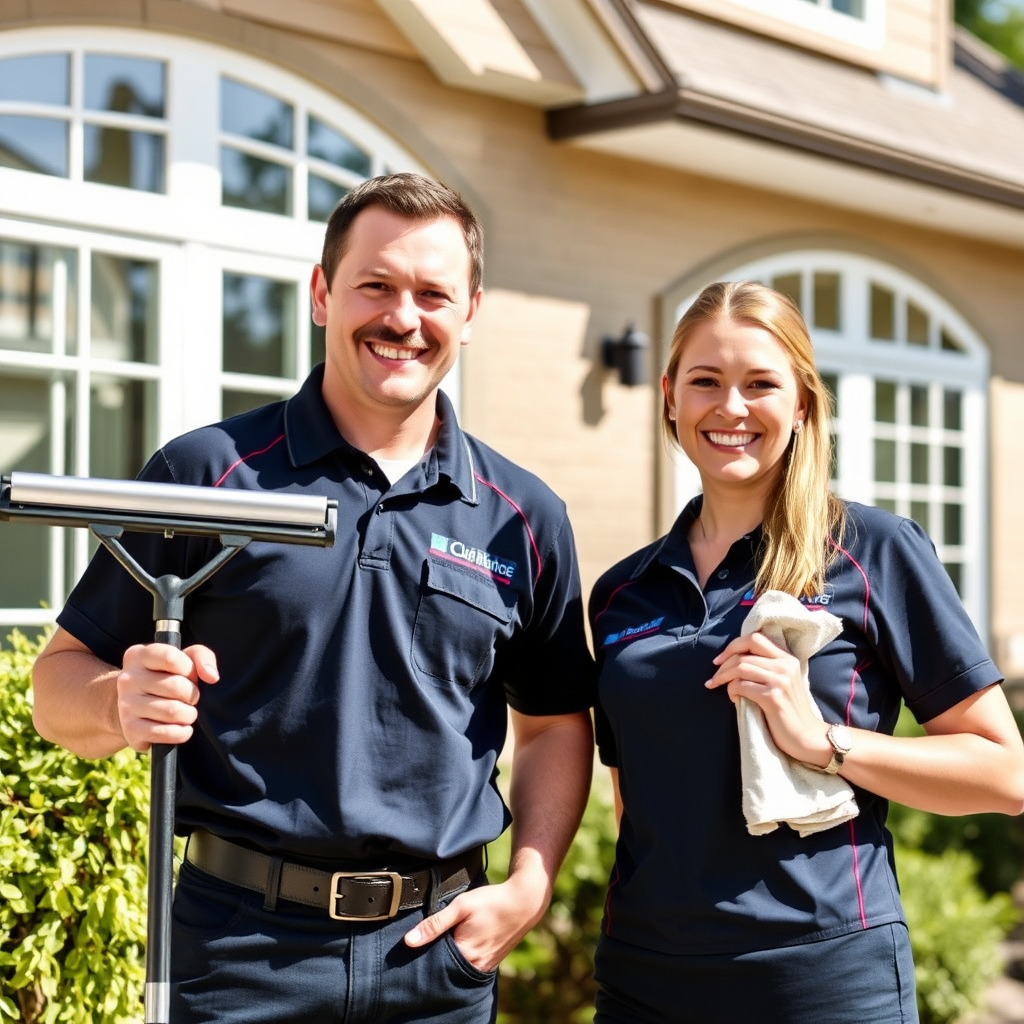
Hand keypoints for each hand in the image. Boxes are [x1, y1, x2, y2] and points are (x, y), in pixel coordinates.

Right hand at [116, 643, 218, 751]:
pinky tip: (183, 728)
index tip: (191, 676)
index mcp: (138, 655)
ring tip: (188, 713)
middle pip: (175, 686)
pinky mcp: (130, 729)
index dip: (189, 669)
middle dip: (193, 694)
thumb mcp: (184, 658)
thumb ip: (201, 657)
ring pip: (172, 711)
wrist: (136, 706)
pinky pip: (164, 733)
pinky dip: (181, 733)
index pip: (170, 657)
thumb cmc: (167, 676)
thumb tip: (212, 676)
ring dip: (189, 714)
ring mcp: (126, 705)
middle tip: (192, 698)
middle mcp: (127, 679)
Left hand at [403, 873, 548, 972]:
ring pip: (458, 967)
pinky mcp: (491, 963)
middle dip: (436, 956)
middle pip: (445, 967)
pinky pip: (470, 965)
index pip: (434, 962)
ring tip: (450, 937)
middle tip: (435, 937)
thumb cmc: (492, 901)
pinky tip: (462, 942)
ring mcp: (484, 966)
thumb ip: (435, 924)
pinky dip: (463, 957)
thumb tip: (409, 941)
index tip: (418, 942)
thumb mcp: (461, 906)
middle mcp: (474, 966)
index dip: (424, 951)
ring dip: (450, 956)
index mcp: (464, 954)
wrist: (524, 902)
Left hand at [705, 631, 827, 764]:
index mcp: (787, 658)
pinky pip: (741, 686)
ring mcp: (780, 681)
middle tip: (713, 678)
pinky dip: (731, 691)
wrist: (807, 738)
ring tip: (717, 687)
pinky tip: (734, 699)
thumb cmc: (789, 711)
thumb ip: (766, 667)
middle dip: (722, 665)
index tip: (719, 660)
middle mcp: (785, 665)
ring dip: (722, 678)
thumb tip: (733, 659)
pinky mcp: (773, 697)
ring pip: (739, 668)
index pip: (754, 638)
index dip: (733, 646)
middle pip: (743, 653)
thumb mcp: (782, 682)